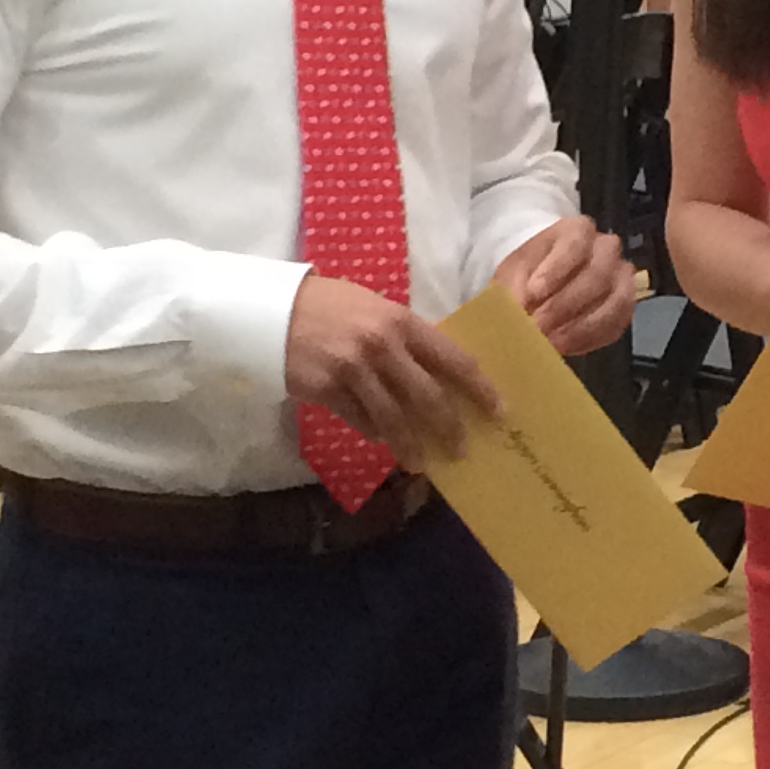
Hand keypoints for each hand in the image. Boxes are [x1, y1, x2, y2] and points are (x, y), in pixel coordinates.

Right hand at [283, 276, 498, 465]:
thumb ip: (405, 338)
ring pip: (394, 418)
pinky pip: (361, 420)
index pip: (453, 359)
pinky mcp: (328, 390)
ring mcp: (354, 370)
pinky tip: (383, 439)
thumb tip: (438, 374)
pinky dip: (375, 433)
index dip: (479, 389)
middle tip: (461, 449)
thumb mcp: (375, 309)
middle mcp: (382, 346)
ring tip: (421, 462)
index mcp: (401, 321)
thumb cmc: (330, 306)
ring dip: (411, 445)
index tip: (497, 411)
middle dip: (449, 428)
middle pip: (428, 397)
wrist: (272, 310)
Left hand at [491, 217, 634, 355]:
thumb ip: (515, 290)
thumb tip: (519, 316)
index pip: (576, 243)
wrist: (539, 288)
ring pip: (615, 302)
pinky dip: (590, 340)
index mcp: (578, 230)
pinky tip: (566, 348)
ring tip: (553, 343)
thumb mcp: (513, 276)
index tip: (533, 292)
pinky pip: (616, 326)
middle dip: (566, 304)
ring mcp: (621, 278)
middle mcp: (606, 249)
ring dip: (582, 327)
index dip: (556, 268)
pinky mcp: (624, 309)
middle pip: (598, 275)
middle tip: (539, 326)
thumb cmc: (527, 275)